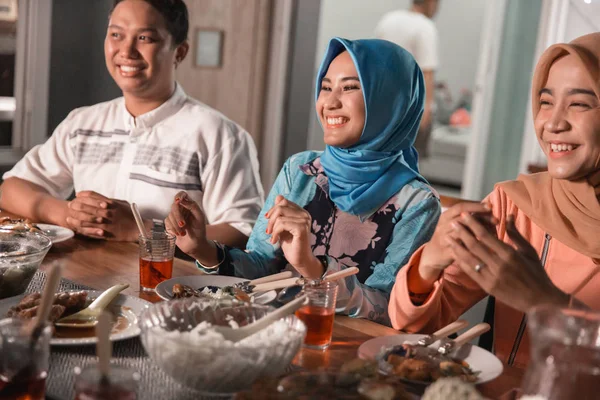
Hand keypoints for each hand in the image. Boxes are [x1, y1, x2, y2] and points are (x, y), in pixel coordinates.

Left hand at [65, 191, 141, 240]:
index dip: (83, 195)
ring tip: (68, 216)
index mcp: (110, 202)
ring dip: (74, 216)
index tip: (77, 195)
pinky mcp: (103, 232)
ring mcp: (103, 222)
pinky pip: (88, 229)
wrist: (137, 228)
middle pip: (85, 206)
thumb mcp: (122, 203)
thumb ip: (110, 200)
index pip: (92, 195)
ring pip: (83, 218)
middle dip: (75, 204)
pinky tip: (74, 225)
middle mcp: (105, 211)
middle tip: (70, 205)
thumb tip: (100, 199)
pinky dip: (79, 227)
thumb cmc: (130, 214)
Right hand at [165, 191, 216, 264]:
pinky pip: (167, 223)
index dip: (179, 196)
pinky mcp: (170, 224)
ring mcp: (175, 217)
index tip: (178, 201)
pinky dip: (173, 229)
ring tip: (183, 233)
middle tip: (183, 225)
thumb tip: (182, 199)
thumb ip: (193, 206)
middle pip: (174, 206)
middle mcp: (181, 209)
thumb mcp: (199, 218)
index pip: (182, 195)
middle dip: (178, 216)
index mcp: (189, 206)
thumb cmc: (199, 231)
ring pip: (169, 216)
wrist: (195, 245)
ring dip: (176, 226)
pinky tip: (179, 234)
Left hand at [265, 195, 321, 278]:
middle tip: (268, 231)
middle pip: (281, 206)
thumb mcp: (282, 226)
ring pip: (280, 216)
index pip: (284, 201)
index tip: (268, 220)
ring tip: (273, 237)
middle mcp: (305, 215)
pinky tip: (275, 240)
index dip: (273, 209)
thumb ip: (281, 212)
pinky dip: (275, 232)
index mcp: (301, 212)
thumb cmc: (291, 244)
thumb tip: (278, 196)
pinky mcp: (302, 228)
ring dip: (272, 228)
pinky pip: (282, 224)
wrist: (299, 260)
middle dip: (271, 219)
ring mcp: (304, 221)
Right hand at [418, 202, 496, 288]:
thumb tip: (488, 210)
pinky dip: (474, 247)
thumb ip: (467, 217)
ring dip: (479, 232)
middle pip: (462, 218)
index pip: (460, 207)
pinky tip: (486, 246)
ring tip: (493, 232)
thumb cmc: (447, 236)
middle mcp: (442, 226)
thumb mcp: (453, 223)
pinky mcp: (447, 252)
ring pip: (462, 233)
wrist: (432, 255)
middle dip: (481, 218)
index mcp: (445, 216)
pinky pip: (462, 249)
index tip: (490, 206)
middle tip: (496, 220)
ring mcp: (443, 239)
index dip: (475, 206)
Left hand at [447, 213, 568, 311]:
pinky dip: (461, 261)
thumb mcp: (529, 251)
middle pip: (474, 245)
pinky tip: (455, 254)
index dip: (473, 224)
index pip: (486, 235)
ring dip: (457, 246)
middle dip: (462, 233)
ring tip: (448, 236)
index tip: (464, 215)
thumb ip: (515, 234)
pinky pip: (470, 272)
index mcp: (509, 254)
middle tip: (453, 223)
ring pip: (469, 258)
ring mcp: (491, 277)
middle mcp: (498, 264)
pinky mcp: (487, 287)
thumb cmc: (536, 274)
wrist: (540, 301)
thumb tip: (509, 216)